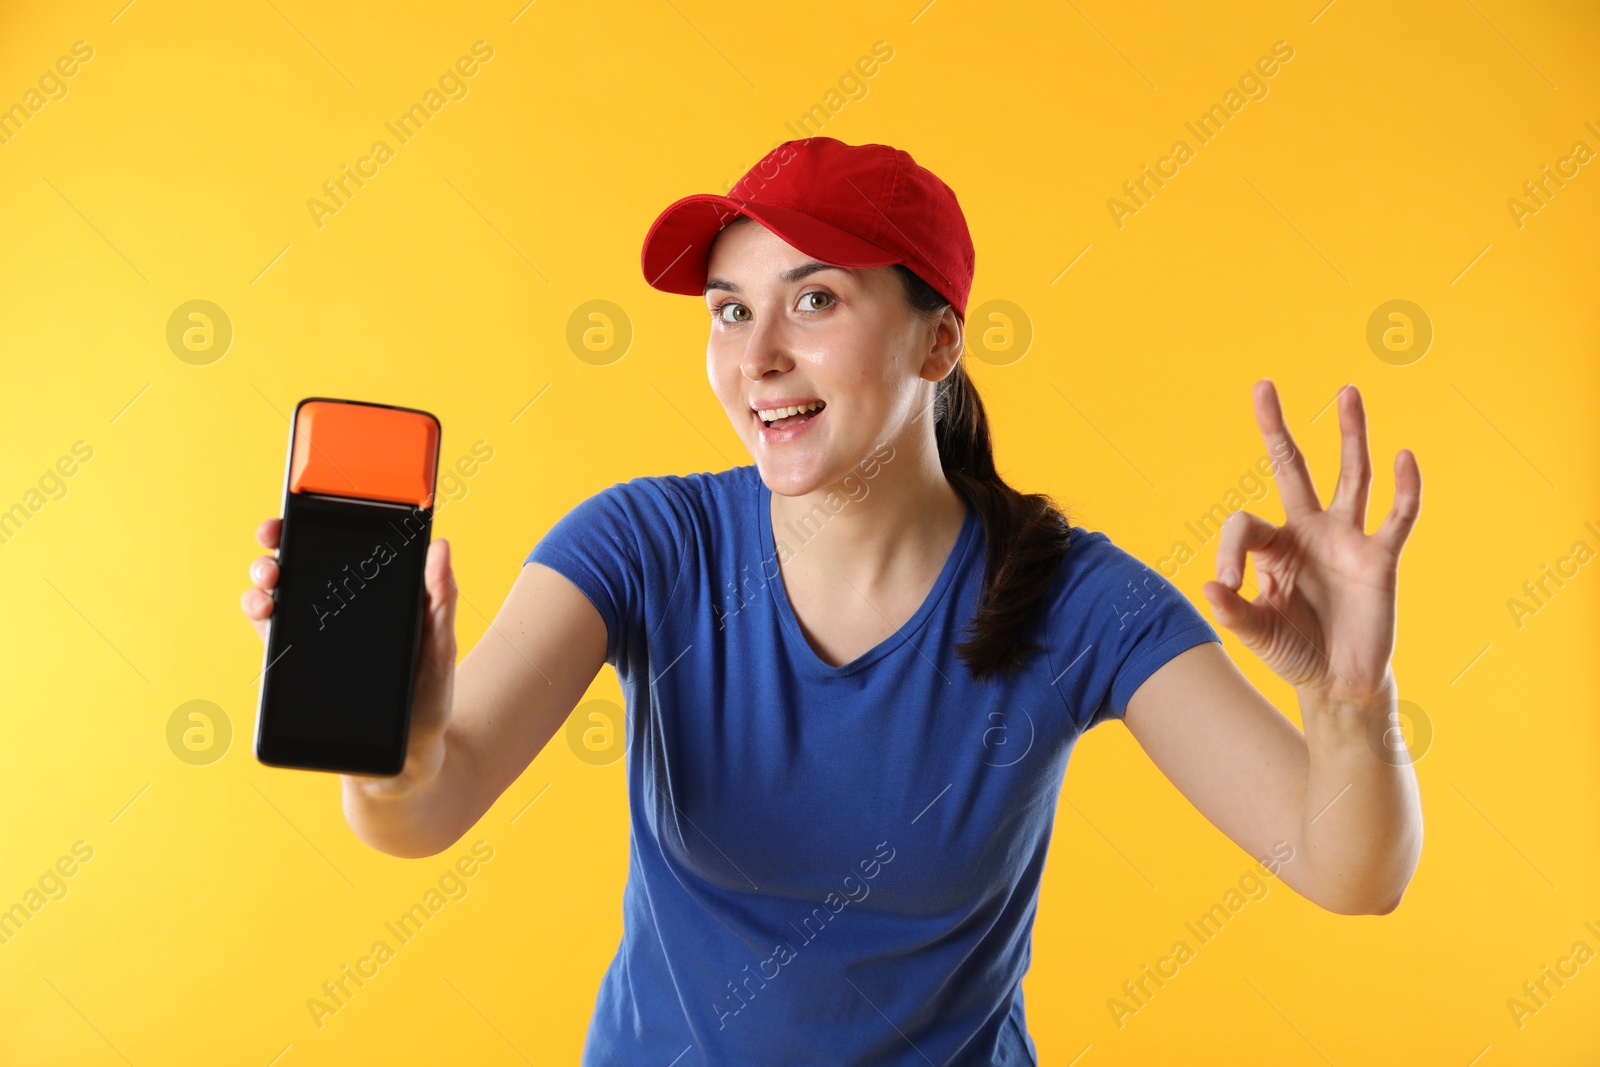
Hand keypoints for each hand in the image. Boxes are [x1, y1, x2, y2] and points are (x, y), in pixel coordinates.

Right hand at [240, 517, 459, 787]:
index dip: (319, 523)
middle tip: (275, 550)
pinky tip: (264, 614)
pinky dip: (259, 616)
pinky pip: (270, 633)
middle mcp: (339, 608)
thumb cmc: (430, 695)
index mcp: (375, 595)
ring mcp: (315, 636)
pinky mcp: (296, 666)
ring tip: (269, 587)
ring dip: (261, 582)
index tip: (304, 509)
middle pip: (299, 565)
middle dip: (277, 547)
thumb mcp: (441, 646)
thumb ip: (440, 600)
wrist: (408, 756)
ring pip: (276, 595)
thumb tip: (441, 548)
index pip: (343, 547)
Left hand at [1200, 381, 1420, 703]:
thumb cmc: (1295, 651)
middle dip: (1277, 429)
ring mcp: (1346, 540)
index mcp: (1273, 547)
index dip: (1229, 551)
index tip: (1229, 586)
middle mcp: (1309, 531)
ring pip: (1351, 475)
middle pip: (1293, 468)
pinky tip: (1404, 456)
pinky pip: (1396, 517)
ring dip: (1350, 434)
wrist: (1339, 681)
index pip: (1244, 523)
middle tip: (1262, 386)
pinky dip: (1405, 489)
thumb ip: (1234, 611)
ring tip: (1346, 391)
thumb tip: (1209, 587)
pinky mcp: (1380, 558)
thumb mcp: (1257, 632)